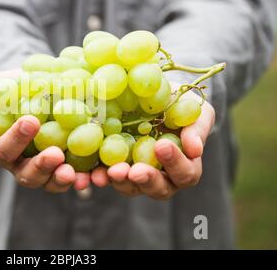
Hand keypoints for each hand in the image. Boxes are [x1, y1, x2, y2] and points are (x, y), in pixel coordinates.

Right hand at [0, 69, 90, 192]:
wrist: (45, 87)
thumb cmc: (17, 87)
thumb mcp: (1, 84)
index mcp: (3, 148)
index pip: (3, 150)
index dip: (14, 139)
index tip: (31, 121)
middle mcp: (22, 164)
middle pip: (26, 175)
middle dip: (40, 167)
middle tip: (54, 154)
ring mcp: (47, 169)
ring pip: (50, 182)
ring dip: (60, 179)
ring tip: (73, 172)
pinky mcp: (70, 166)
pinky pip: (75, 179)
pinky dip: (84, 179)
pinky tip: (95, 175)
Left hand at [91, 86, 214, 199]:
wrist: (151, 99)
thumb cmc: (179, 106)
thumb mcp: (194, 110)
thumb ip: (197, 127)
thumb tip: (195, 149)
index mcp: (184, 166)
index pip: (185, 173)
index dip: (175, 163)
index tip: (161, 145)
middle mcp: (161, 177)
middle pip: (157, 189)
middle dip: (145, 180)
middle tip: (134, 172)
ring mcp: (135, 176)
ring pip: (130, 188)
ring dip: (120, 182)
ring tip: (110, 173)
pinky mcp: (113, 168)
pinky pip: (106, 177)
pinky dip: (97, 177)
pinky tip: (89, 174)